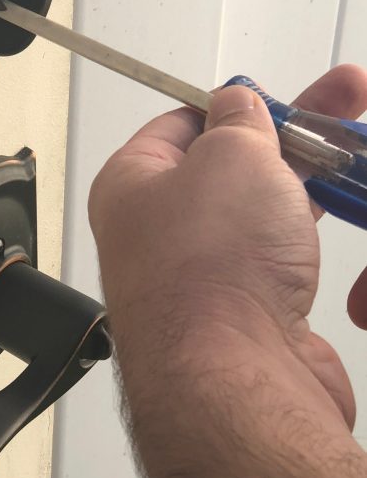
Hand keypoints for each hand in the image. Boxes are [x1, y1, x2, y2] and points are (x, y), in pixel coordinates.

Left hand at [89, 65, 366, 433]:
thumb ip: (239, 122)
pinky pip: (281, 254)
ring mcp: (203, 274)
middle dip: (290, 132)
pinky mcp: (245, 311)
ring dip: (308, 178)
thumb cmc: (211, 267)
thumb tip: (237, 104)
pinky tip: (344, 208)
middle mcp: (159, 231)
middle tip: (345, 99)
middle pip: (229, 165)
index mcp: (133, 185)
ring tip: (352, 152)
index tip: (275, 95)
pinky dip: (310, 230)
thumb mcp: (231, 157)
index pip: (180, 125)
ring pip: (261, 209)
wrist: (235, 381)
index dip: (230, 105)